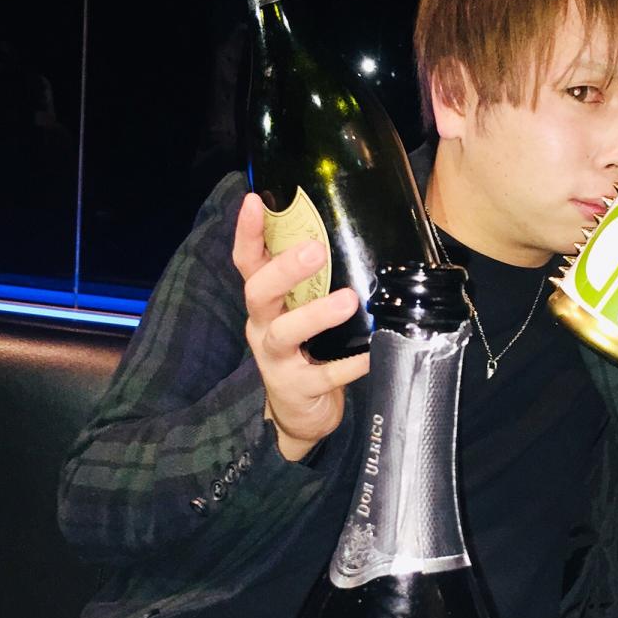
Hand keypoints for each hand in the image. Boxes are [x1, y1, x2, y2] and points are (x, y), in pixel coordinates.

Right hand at [233, 192, 369, 460]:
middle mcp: (263, 326)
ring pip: (286, 332)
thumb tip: (355, 234)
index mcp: (265, 303)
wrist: (299, 415)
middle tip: (314, 250)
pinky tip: (371, 353)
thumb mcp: (301, 312)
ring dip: (315, 314)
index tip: (253, 201)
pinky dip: (349, 364)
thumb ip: (315, 283)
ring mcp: (276, 359)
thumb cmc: (307, 351)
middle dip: (284, 270)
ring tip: (347, 300)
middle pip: (259, 292)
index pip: (248, 261)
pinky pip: (324, 374)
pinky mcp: (297, 388)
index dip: (247, 232)